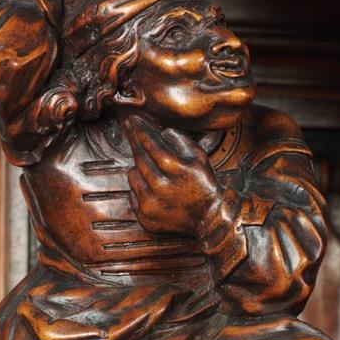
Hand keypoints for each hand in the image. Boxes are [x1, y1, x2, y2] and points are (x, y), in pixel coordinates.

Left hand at [125, 116, 222, 235]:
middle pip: (139, 158)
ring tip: (151, 169)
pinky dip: (139, 189)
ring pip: (132, 176)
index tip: (133, 121)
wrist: (210, 218)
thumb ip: (181, 141)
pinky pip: (133, 195)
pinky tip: (152, 188)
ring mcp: (151, 205)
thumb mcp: (200, 158)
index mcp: (175, 170)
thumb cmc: (205, 186)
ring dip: (138, 168)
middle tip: (130, 130)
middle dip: (134, 142)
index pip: (150, 144)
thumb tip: (163, 132)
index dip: (140, 130)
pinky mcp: (145, 218)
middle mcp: (160, 188)